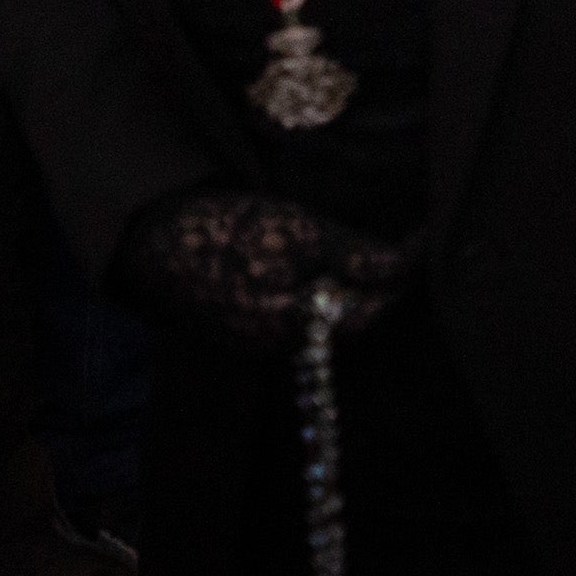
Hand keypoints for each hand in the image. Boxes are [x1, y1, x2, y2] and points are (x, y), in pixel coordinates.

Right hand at [115, 189, 408, 350]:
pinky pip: (297, 317)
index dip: (402, 274)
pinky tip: (331, 266)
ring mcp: (255, 340)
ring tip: (381, 252)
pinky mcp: (240, 327)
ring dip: (353, 290)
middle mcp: (277, 346)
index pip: (370, 310)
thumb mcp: (296, 231)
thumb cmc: (222, 229)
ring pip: (324, 320)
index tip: (428, 237)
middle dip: (383, 286)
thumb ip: (352, 254)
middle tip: (412, 244)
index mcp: (293, 326)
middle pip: (349, 320)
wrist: (147, 235)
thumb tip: (402, 266)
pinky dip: (322, 292)